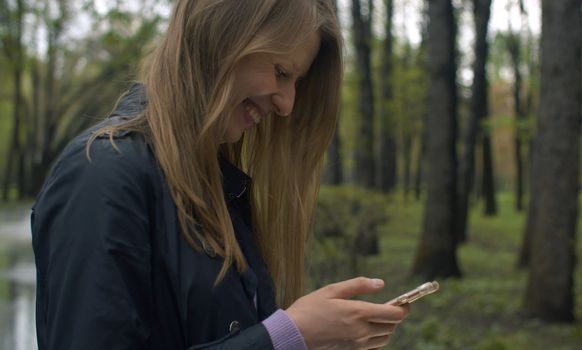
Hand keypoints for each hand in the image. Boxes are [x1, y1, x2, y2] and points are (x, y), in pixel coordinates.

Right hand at [286, 277, 408, 349]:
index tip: (404, 302)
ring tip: (375, 318)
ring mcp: (357, 345)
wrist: (293, 335)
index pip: (394, 314)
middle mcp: (361, 331)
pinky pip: (372, 348)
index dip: (404, 308)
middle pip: (392, 327)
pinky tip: (365, 331)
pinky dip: (375, 340)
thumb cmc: (309, 309)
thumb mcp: (331, 290)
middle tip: (387, 307)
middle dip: (394, 316)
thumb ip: (358, 285)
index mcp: (358, 313)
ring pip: (384, 339)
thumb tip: (380, 283)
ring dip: (385, 328)